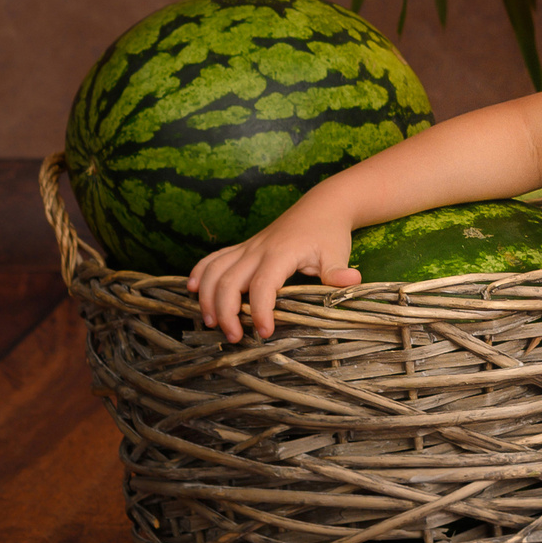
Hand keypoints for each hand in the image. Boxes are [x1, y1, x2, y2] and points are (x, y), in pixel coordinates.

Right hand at [186, 204, 360, 341]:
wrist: (322, 206)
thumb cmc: (329, 233)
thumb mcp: (338, 253)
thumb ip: (337, 272)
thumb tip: (352, 282)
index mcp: (280, 253)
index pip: (263, 286)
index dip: (261, 311)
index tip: (265, 332)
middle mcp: (257, 250)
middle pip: (229, 281)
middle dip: (226, 311)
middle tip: (233, 337)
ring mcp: (247, 247)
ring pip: (214, 270)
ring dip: (206, 295)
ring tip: (209, 322)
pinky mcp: (243, 247)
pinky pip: (213, 258)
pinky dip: (199, 272)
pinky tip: (190, 290)